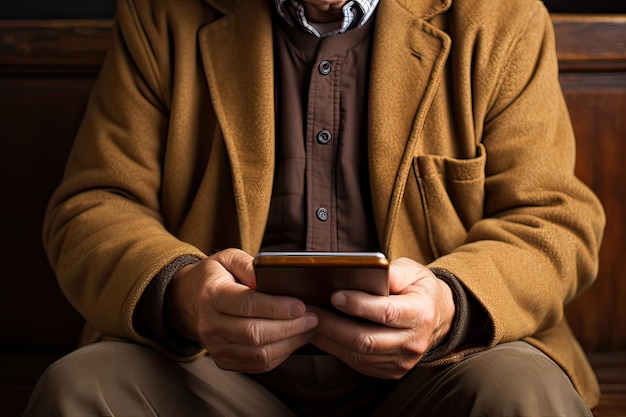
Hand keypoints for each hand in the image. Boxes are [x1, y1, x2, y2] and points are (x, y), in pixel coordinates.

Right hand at [165, 248, 318, 372]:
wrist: (187, 301)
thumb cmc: (214, 277)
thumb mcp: (227, 258)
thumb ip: (248, 264)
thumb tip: (267, 275)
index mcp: (212, 295)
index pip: (247, 304)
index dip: (277, 307)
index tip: (301, 305)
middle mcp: (211, 324)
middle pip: (255, 333)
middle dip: (290, 327)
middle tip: (313, 318)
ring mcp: (216, 346)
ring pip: (259, 353)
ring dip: (290, 343)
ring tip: (308, 329)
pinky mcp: (225, 361)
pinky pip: (258, 364)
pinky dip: (281, 354)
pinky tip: (293, 340)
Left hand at [310, 257, 454, 378]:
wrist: (437, 316)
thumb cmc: (418, 289)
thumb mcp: (413, 271)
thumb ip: (392, 271)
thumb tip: (370, 269)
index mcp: (420, 313)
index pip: (386, 312)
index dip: (359, 305)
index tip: (335, 295)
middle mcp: (413, 342)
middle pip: (366, 340)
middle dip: (333, 325)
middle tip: (310, 311)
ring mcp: (402, 361)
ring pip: (358, 355)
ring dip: (329, 339)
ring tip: (309, 321)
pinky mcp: (391, 371)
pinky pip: (358, 363)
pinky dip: (336, 349)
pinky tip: (321, 335)